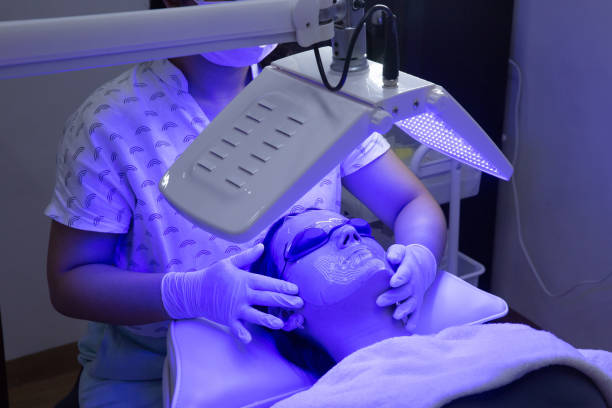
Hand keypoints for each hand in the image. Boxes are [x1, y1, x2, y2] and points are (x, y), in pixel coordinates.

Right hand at [161, 243, 303, 342]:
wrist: (194, 291)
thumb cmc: (213, 275)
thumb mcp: (230, 262)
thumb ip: (248, 256)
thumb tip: (262, 246)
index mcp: (245, 280)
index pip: (267, 283)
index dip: (283, 286)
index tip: (296, 289)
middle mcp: (242, 294)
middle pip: (267, 298)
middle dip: (284, 301)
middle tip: (299, 304)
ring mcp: (235, 308)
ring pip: (255, 315)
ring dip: (269, 320)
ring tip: (281, 324)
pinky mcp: (228, 319)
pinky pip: (237, 328)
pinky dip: (242, 333)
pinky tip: (250, 339)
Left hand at [376, 243, 436, 331]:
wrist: (421, 266)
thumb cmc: (404, 259)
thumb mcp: (400, 251)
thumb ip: (396, 253)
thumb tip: (392, 258)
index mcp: (408, 269)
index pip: (405, 273)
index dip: (400, 277)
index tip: (393, 282)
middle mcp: (413, 283)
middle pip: (404, 291)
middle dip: (393, 297)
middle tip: (379, 301)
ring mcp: (415, 295)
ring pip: (411, 303)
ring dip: (404, 310)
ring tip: (395, 315)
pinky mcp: (416, 304)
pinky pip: (416, 314)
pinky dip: (413, 321)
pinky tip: (408, 329)